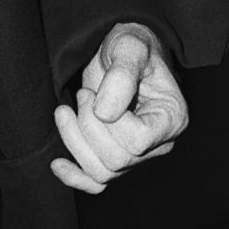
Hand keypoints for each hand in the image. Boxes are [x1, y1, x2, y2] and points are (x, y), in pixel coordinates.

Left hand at [51, 22, 187, 194]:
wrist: (120, 51)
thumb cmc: (131, 46)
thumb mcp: (129, 46)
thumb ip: (122, 75)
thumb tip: (104, 113)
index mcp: (171, 118)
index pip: (137, 140)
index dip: (109, 119)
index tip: (94, 92)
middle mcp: (158, 144)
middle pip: (117, 161)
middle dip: (87, 126)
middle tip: (82, 94)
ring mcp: (137, 155)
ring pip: (102, 173)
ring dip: (74, 142)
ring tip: (64, 111)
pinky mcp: (116, 157)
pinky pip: (97, 182)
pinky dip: (75, 177)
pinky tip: (57, 164)